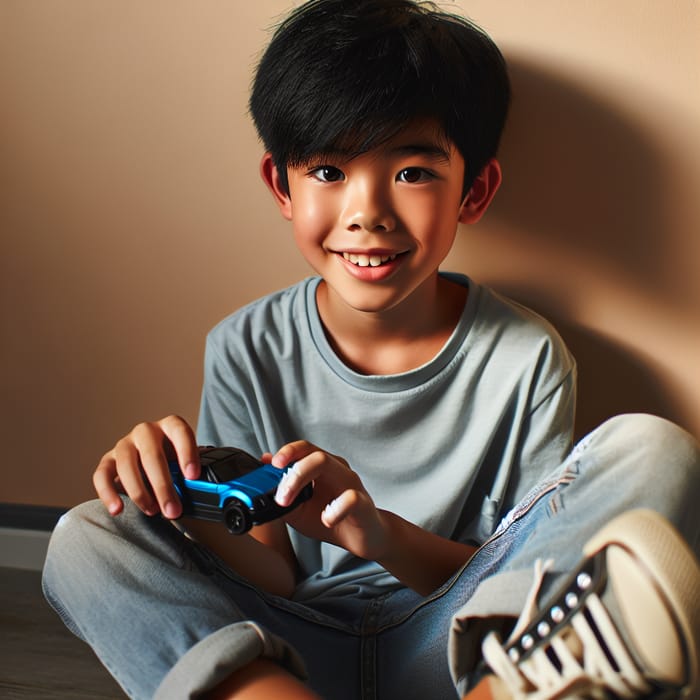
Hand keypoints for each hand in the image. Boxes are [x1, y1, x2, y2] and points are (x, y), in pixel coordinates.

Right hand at [92, 415, 199, 517]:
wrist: (154, 466)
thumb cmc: (175, 465)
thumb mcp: (187, 465)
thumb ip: (193, 475)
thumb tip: (207, 493)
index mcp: (171, 426)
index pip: (180, 432)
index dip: (187, 453)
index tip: (193, 477)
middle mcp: (147, 431)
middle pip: (152, 455)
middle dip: (163, 486)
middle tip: (173, 511)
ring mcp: (125, 444)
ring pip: (127, 465)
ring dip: (139, 492)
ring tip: (152, 511)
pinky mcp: (108, 460)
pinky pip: (102, 475)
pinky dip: (108, 493)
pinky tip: (118, 509)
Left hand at [267, 441, 388, 560]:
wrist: (364, 537)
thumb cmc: (332, 518)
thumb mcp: (299, 509)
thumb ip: (280, 491)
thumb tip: (261, 470)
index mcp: (322, 468)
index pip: (304, 448)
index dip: (287, 452)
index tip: (271, 464)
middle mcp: (337, 469)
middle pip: (314, 454)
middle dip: (291, 471)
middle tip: (278, 496)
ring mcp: (351, 484)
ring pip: (329, 464)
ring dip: (301, 481)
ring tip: (288, 502)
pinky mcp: (362, 503)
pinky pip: (350, 499)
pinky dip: (335, 509)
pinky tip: (327, 519)